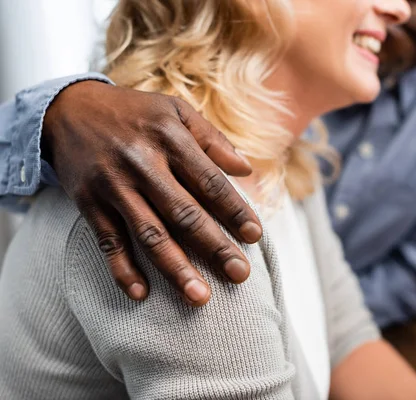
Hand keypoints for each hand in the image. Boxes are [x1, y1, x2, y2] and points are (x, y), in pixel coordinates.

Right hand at [42, 81, 262, 305]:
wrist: (68, 108)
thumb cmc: (134, 112)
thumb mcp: (175, 110)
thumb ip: (212, 139)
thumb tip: (246, 169)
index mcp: (170, 138)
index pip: (210, 181)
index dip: (235, 210)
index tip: (255, 236)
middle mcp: (142, 163)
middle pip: (184, 213)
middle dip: (215, 247)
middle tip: (240, 275)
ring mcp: (113, 185)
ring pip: (149, 234)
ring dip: (175, 268)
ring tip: (200, 297)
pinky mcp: (88, 202)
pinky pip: (107, 241)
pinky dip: (122, 269)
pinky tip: (141, 294)